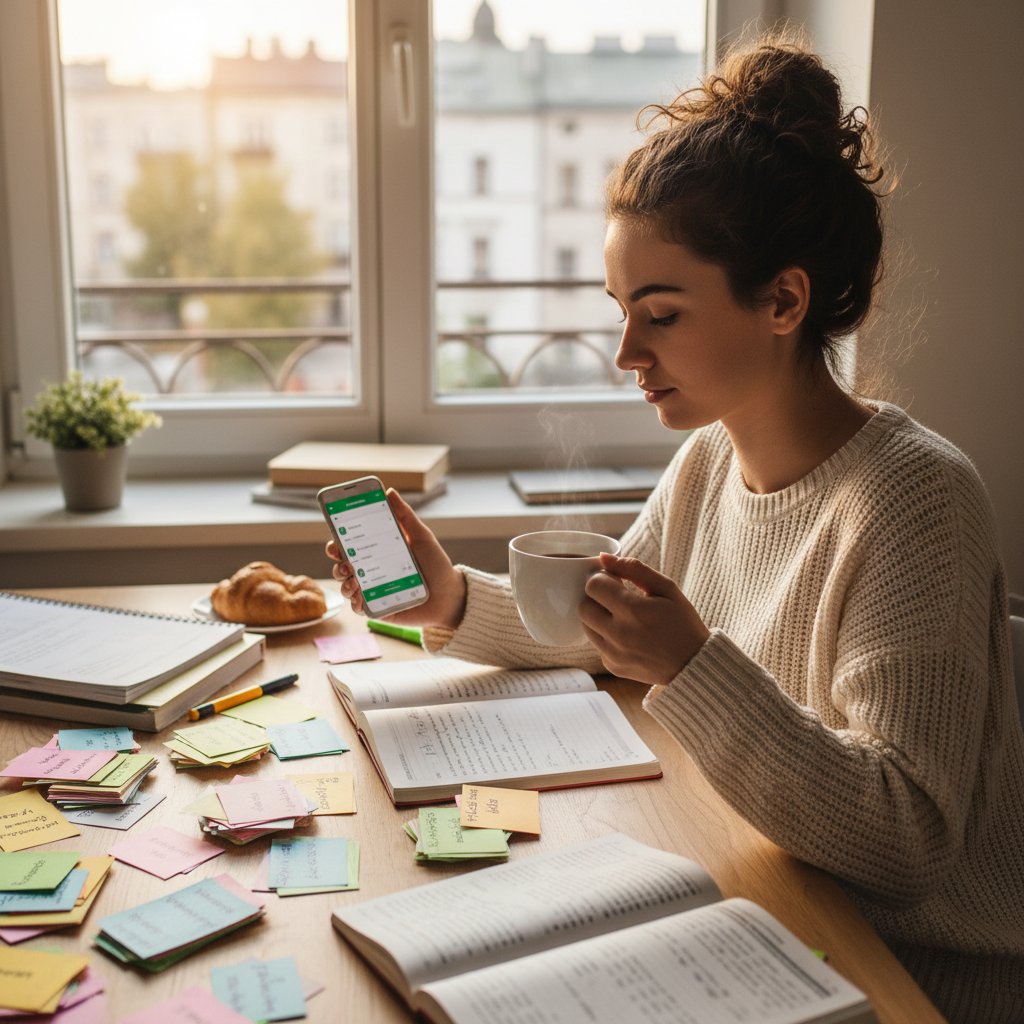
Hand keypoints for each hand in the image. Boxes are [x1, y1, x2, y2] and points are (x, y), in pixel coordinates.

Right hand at [325, 488, 466, 628]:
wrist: (449, 595)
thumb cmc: (436, 564)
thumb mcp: (421, 537)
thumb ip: (405, 516)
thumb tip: (390, 492)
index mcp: (378, 551)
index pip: (350, 544)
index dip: (337, 541)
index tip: (335, 538)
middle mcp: (371, 570)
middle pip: (343, 565)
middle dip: (337, 562)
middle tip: (345, 561)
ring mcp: (372, 590)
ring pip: (346, 586)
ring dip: (343, 582)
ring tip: (353, 579)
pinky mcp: (377, 608)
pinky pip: (358, 607)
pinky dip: (354, 602)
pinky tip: (358, 596)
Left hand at [579, 553, 709, 684]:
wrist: (694, 663)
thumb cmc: (682, 622)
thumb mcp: (666, 588)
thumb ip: (634, 569)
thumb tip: (603, 557)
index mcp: (633, 611)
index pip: (593, 585)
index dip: (604, 579)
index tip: (617, 582)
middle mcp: (619, 634)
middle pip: (583, 606)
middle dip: (596, 597)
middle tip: (617, 598)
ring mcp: (613, 653)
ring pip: (585, 625)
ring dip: (597, 616)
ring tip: (621, 616)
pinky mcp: (612, 666)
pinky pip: (597, 643)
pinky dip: (606, 636)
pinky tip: (627, 635)